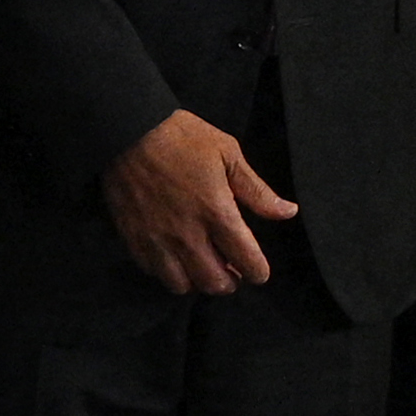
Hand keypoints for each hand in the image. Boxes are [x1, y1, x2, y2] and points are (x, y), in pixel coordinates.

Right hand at [103, 108, 293, 295]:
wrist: (127, 130)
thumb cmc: (182, 137)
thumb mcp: (227, 153)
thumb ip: (257, 190)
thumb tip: (288, 212)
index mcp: (217, 213)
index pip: (247, 262)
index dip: (258, 272)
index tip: (258, 269)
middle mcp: (188, 234)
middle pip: (215, 283)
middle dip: (230, 282)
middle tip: (231, 270)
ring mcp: (158, 239)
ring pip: (182, 285)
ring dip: (197, 281)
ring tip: (201, 266)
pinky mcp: (133, 238)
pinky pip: (154, 272)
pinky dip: (168, 272)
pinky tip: (174, 257)